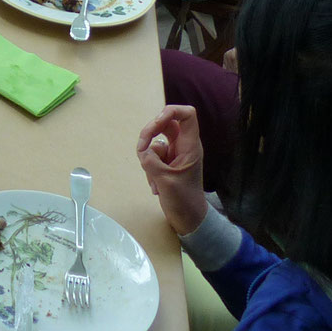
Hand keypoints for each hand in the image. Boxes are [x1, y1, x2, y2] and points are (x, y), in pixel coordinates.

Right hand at [136, 105, 207, 236]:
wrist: (188, 220)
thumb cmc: (184, 200)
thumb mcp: (166, 181)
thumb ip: (151, 162)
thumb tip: (142, 150)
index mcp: (190, 146)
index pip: (187, 115)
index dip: (170, 111)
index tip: (155, 123)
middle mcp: (183, 146)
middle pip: (166, 124)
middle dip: (150, 133)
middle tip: (141, 147)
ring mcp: (175, 155)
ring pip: (156, 143)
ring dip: (149, 159)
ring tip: (154, 179)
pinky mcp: (167, 164)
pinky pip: (152, 157)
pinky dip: (149, 170)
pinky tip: (155, 187)